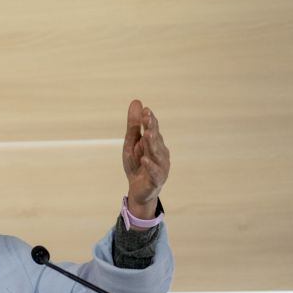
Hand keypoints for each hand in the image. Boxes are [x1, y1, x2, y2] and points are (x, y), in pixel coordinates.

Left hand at [122, 99, 170, 218]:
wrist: (138, 190)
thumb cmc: (137, 164)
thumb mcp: (132, 143)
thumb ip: (134, 125)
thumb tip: (137, 101)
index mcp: (155, 143)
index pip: (153, 129)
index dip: (149, 120)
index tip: (145, 110)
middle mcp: (160, 153)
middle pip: (156, 139)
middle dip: (152, 128)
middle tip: (147, 117)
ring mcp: (160, 166)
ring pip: (156, 154)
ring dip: (152, 144)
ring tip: (147, 134)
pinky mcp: (156, 179)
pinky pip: (154, 172)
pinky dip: (150, 165)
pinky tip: (144, 159)